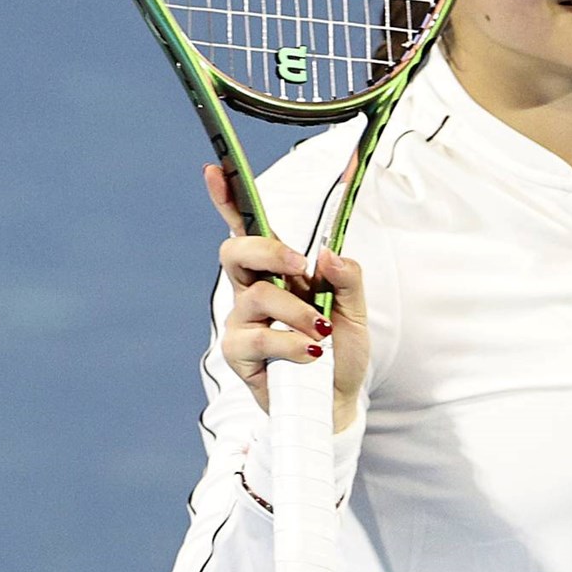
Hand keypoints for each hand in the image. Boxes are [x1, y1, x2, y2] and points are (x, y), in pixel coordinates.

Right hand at [205, 164, 368, 431]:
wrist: (334, 403)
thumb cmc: (339, 351)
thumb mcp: (355, 309)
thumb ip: (348, 278)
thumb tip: (326, 254)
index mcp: (278, 271)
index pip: (247, 228)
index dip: (229, 197)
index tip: (216, 169)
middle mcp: (252, 291)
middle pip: (235, 251)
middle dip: (268, 252)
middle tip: (301, 269)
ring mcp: (241, 321)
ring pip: (256, 296)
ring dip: (296, 312)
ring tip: (321, 333)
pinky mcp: (238, 353)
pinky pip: (257, 337)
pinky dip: (290, 343)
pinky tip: (310, 354)